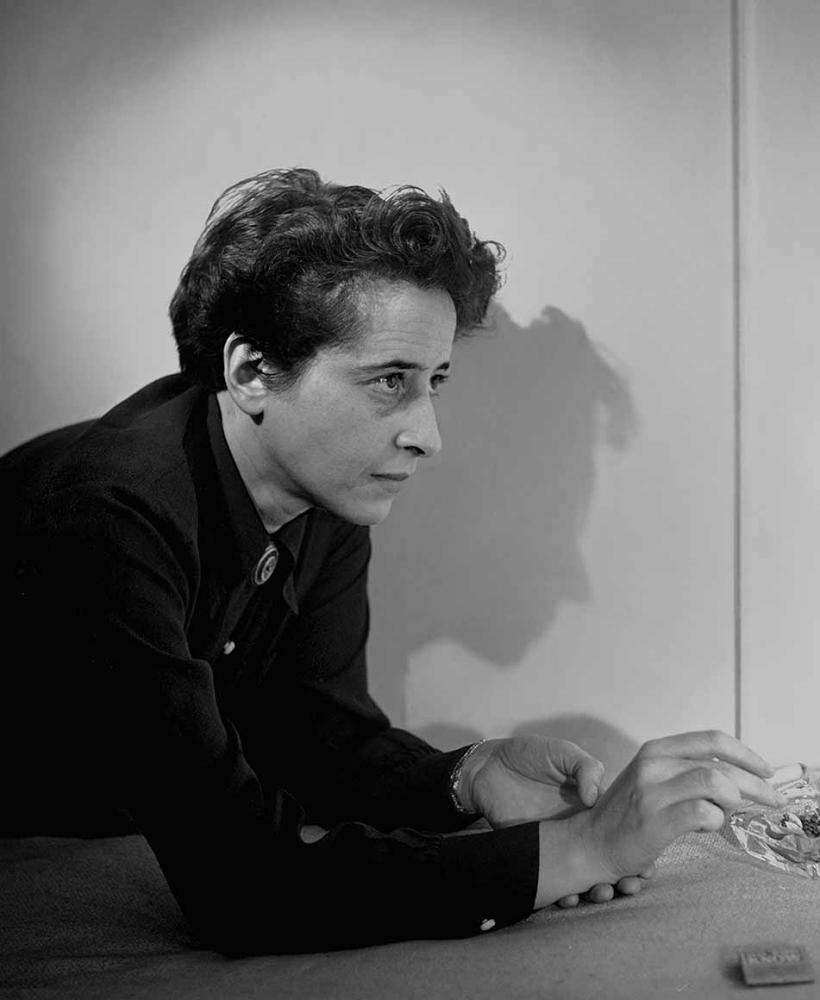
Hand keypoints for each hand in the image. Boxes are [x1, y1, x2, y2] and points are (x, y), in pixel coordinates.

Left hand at [460, 736, 654, 905]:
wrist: (487, 767)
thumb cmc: (527, 754)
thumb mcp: (560, 751)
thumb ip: (584, 767)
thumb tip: (595, 797)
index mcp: (591, 804)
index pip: (621, 830)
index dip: (636, 848)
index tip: (646, 863)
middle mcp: (578, 827)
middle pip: (607, 858)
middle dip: (622, 875)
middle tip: (629, 884)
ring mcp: (558, 843)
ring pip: (584, 874)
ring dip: (597, 888)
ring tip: (602, 892)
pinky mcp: (536, 854)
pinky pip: (553, 879)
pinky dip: (564, 892)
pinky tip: (570, 896)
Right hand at [534, 730, 783, 907]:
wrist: (591, 841)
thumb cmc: (629, 814)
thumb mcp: (654, 779)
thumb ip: (687, 771)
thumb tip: (737, 778)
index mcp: (655, 750)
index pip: (711, 740)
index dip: (745, 753)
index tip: (765, 770)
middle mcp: (653, 764)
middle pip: (720, 764)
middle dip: (756, 784)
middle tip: (773, 799)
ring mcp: (652, 791)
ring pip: (715, 783)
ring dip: (735, 801)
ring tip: (731, 813)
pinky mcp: (655, 821)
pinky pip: (704, 814)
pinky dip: (717, 821)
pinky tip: (710, 826)